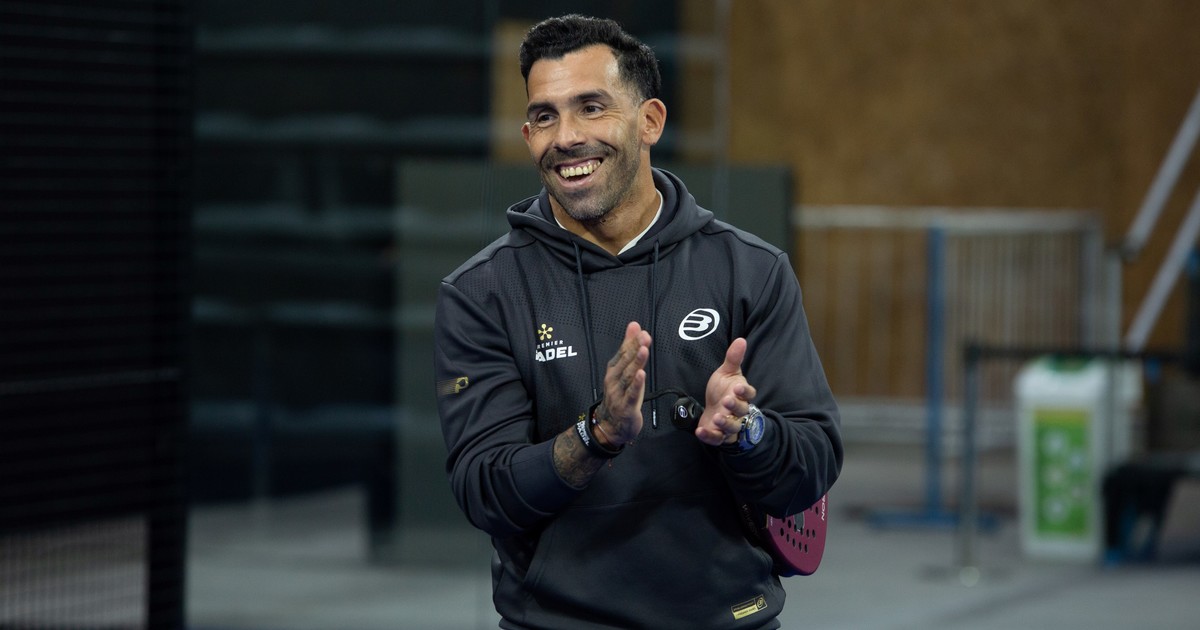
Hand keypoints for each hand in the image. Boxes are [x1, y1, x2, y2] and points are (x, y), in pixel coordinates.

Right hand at [592, 321, 651, 446]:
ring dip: (636, 362)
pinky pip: (632, 394)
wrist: (610, 426)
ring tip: (644, 350)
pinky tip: (641, 374)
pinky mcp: (626, 407)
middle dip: (635, 348)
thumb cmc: (620, 395)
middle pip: (625, 362)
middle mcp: (614, 380)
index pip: (622, 353)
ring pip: (628, 376)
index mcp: (614, 370)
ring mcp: (619, 393)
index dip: (631, 341)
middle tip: (644, 336)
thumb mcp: (625, 370)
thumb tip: (634, 326)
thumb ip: (629, 348)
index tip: (639, 329)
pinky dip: (637, 384)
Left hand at [695, 337, 756, 445]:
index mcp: (742, 395)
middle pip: (741, 411)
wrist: (713, 408)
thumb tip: (741, 340)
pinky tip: (700, 431)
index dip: (744, 391)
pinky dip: (709, 436)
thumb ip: (733, 358)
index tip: (738, 387)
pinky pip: (716, 438)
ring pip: (732, 427)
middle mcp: (738, 411)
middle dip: (735, 406)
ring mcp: (729, 424)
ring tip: (717, 417)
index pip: (749, 394)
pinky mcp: (719, 435)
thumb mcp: (726, 372)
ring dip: (725, 423)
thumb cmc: (723, 389)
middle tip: (727, 400)